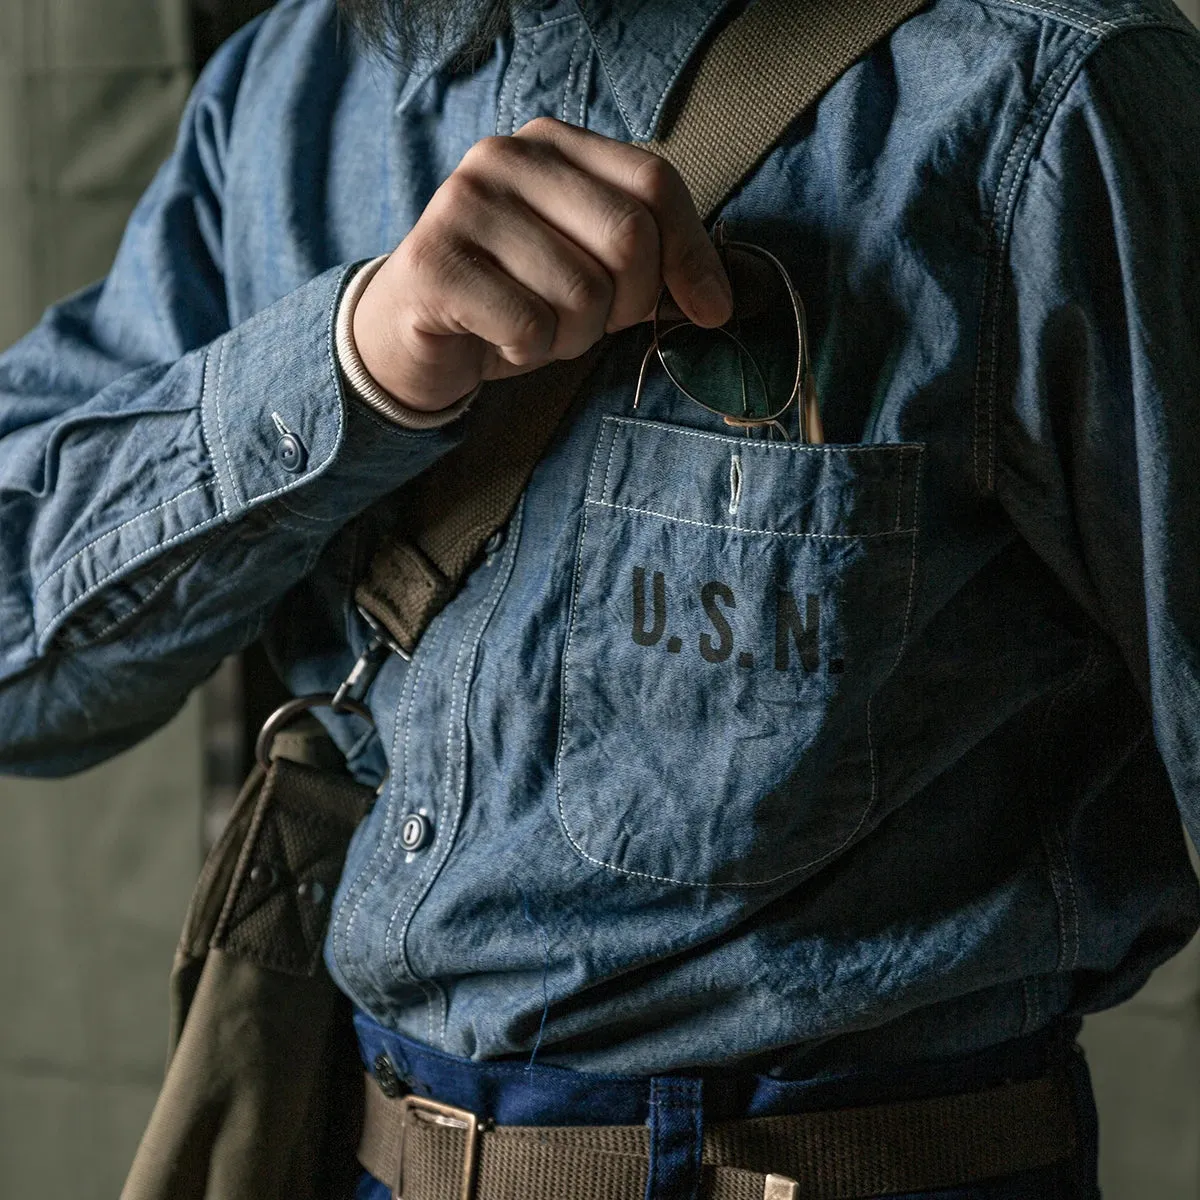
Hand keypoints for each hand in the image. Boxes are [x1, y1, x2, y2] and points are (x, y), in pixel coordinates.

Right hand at [351, 116, 733, 412]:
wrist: (410, 333)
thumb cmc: (513, 297)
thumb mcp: (589, 267)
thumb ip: (649, 260)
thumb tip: (719, 302)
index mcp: (553, 143)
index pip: (655, 182)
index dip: (693, 254)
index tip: (711, 311)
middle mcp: (505, 158)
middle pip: (627, 236)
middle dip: (630, 303)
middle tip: (598, 324)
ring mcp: (464, 205)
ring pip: (582, 293)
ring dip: (573, 338)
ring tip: (538, 329)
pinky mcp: (436, 263)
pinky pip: (530, 326)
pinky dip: (529, 352)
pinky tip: (500, 340)